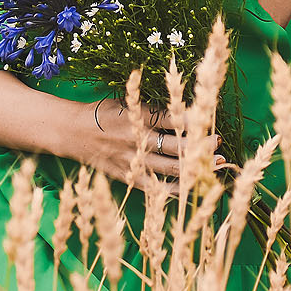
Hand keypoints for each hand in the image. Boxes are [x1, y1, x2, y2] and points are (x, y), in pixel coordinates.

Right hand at [72, 96, 222, 194]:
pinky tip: (192, 186)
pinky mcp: (128, 177)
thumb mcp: (126, 102)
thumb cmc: (102, 113)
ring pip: (170, 168)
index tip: (209, 117)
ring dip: (195, 166)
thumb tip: (185, 112)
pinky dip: (174, 189)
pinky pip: (155, 188)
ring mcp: (133, 162)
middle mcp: (137, 140)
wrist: (72, 133)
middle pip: (175, 145)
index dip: (193, 119)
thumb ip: (152, 109)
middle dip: (199, 145)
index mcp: (137, 117)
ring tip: (216, 164)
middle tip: (217, 142)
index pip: (171, 118)